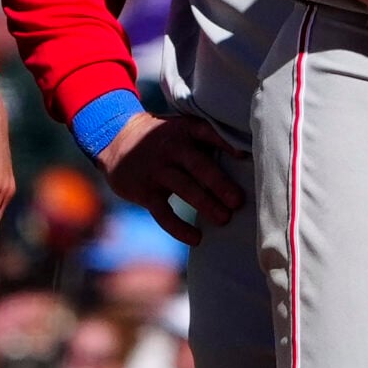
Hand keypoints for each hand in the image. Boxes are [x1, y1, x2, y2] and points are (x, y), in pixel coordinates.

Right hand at [100, 111, 244, 245]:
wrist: (117, 140)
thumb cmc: (166, 138)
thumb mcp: (183, 128)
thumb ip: (210, 139)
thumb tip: (250, 155)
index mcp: (186, 130)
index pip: (208, 133)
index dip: (226, 143)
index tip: (244, 156)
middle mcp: (172, 148)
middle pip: (199, 166)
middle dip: (219, 184)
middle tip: (238, 201)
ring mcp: (157, 170)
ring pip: (184, 189)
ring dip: (205, 205)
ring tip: (224, 219)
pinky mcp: (145, 191)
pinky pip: (163, 213)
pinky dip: (179, 228)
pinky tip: (196, 238)